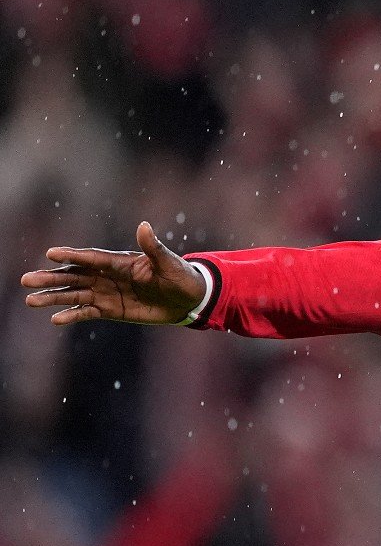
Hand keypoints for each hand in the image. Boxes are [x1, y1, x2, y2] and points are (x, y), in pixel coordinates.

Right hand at [21, 221, 207, 325]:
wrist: (189, 299)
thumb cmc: (180, 276)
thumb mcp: (169, 263)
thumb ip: (153, 247)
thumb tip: (143, 226)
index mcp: (119, 262)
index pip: (91, 257)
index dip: (72, 255)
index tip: (50, 254)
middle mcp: (107, 276)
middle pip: (74, 276)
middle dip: (51, 278)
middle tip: (26, 280)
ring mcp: (106, 293)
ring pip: (74, 294)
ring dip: (53, 297)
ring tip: (31, 300)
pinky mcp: (110, 310)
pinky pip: (87, 312)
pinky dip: (72, 315)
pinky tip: (55, 319)